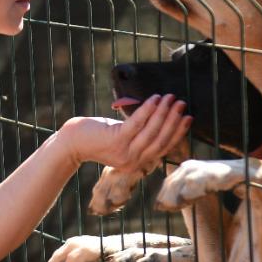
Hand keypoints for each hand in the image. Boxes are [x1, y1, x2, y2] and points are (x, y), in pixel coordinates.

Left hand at [63, 94, 190, 172]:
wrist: (74, 142)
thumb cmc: (99, 136)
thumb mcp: (123, 138)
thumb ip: (141, 133)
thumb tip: (161, 115)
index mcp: (138, 163)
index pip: (164, 147)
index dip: (178, 132)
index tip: (188, 118)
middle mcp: (133, 162)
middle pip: (160, 140)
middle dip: (174, 120)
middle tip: (181, 103)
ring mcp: (125, 153)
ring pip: (151, 132)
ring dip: (163, 113)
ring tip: (170, 98)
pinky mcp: (116, 141)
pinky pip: (137, 123)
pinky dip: (148, 110)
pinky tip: (154, 99)